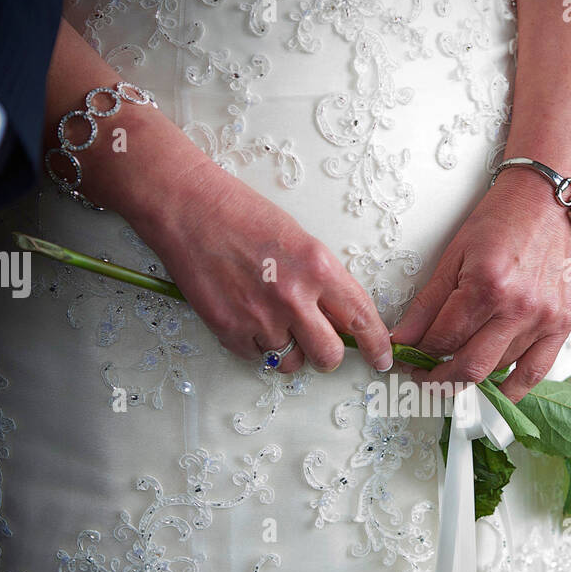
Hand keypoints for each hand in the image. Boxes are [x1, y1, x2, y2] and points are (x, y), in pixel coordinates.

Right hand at [127, 159, 392, 374]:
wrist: (188, 209)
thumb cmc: (241, 215)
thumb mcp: (300, 240)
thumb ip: (323, 281)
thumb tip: (339, 318)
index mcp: (318, 268)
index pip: (361, 319)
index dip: (376, 346)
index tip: (382, 359)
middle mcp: (293, 297)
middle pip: (328, 355)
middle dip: (327, 356)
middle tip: (319, 345)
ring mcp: (259, 318)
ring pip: (290, 362)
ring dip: (287, 349)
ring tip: (270, 318)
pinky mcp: (229, 331)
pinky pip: (257, 358)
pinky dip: (255, 346)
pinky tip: (245, 315)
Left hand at [389, 168, 570, 401]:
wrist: (549, 201)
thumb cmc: (502, 219)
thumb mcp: (454, 254)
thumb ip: (427, 303)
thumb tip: (402, 338)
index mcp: (486, 285)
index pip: (441, 340)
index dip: (417, 354)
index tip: (407, 356)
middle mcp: (517, 307)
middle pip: (468, 366)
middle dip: (437, 378)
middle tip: (422, 376)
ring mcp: (543, 319)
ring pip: (498, 370)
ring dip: (471, 376)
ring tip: (453, 369)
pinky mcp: (563, 324)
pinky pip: (535, 372)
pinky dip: (512, 390)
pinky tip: (494, 393)